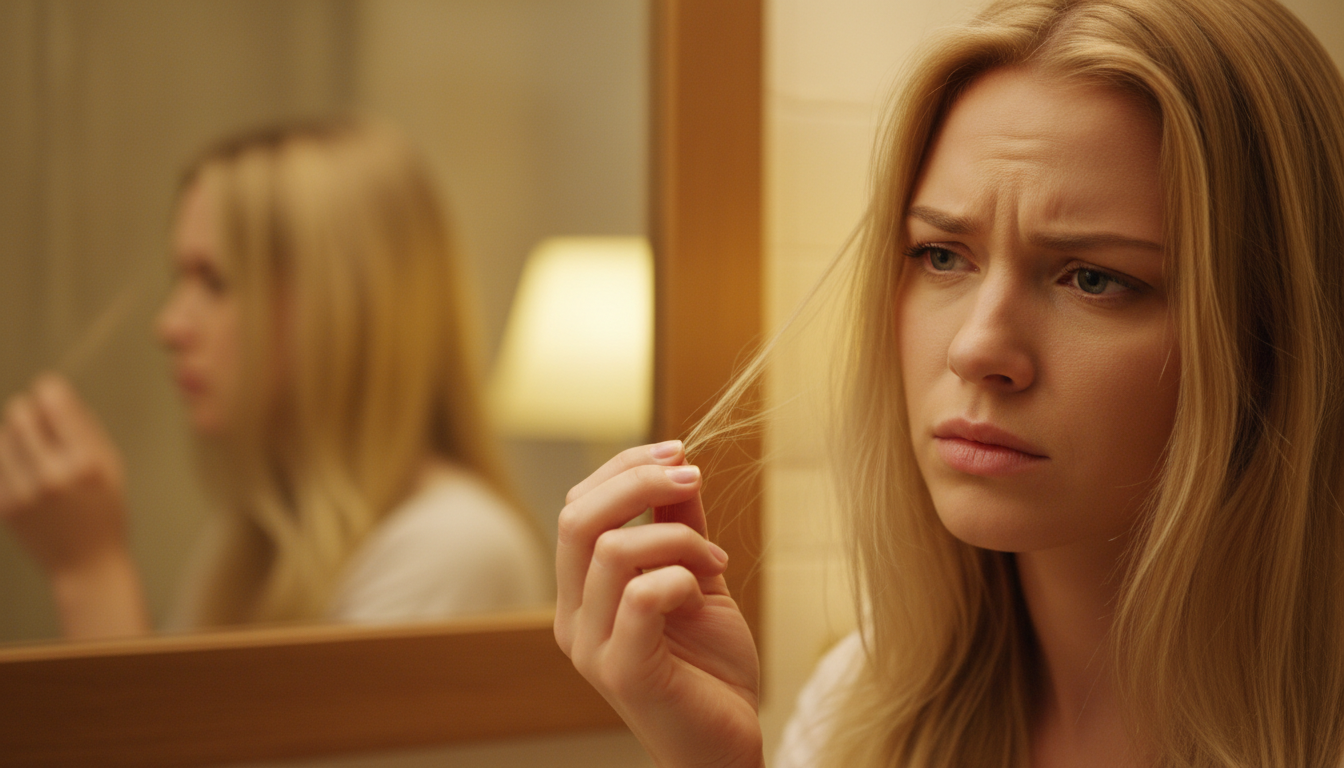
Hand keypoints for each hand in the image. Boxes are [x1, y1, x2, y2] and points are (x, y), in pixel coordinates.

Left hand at [0, 374, 131, 582]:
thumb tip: (54, 390)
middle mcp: (52, 475)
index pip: (52, 401)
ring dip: (15, 436)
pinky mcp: (4, 504)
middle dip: (30, 412)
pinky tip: (24, 471)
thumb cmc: (105, 512)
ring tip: (33, 452)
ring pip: (1, 436)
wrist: (86, 564)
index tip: (51, 393)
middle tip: (41, 424)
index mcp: (86, 462)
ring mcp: (23, 492)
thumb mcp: (112, 465)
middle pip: (19, 413)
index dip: (49, 391)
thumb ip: (85, 428)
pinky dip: (7, 459)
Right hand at [555, 441, 762, 767]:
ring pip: (611, 550)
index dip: (624, 466)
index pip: (578, 506)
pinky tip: (704, 591)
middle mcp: (573, 618)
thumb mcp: (696, 578)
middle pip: (578, 518)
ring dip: (676, 537)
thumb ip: (679, 526)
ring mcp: (592, 647)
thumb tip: (678, 464)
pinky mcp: (623, 671)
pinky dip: (681, 576)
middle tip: (692, 476)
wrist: (727, 745)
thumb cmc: (710, 668)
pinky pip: (643, 596)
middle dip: (638, 480)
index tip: (679, 451)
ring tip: (715, 561)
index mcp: (580, 593)